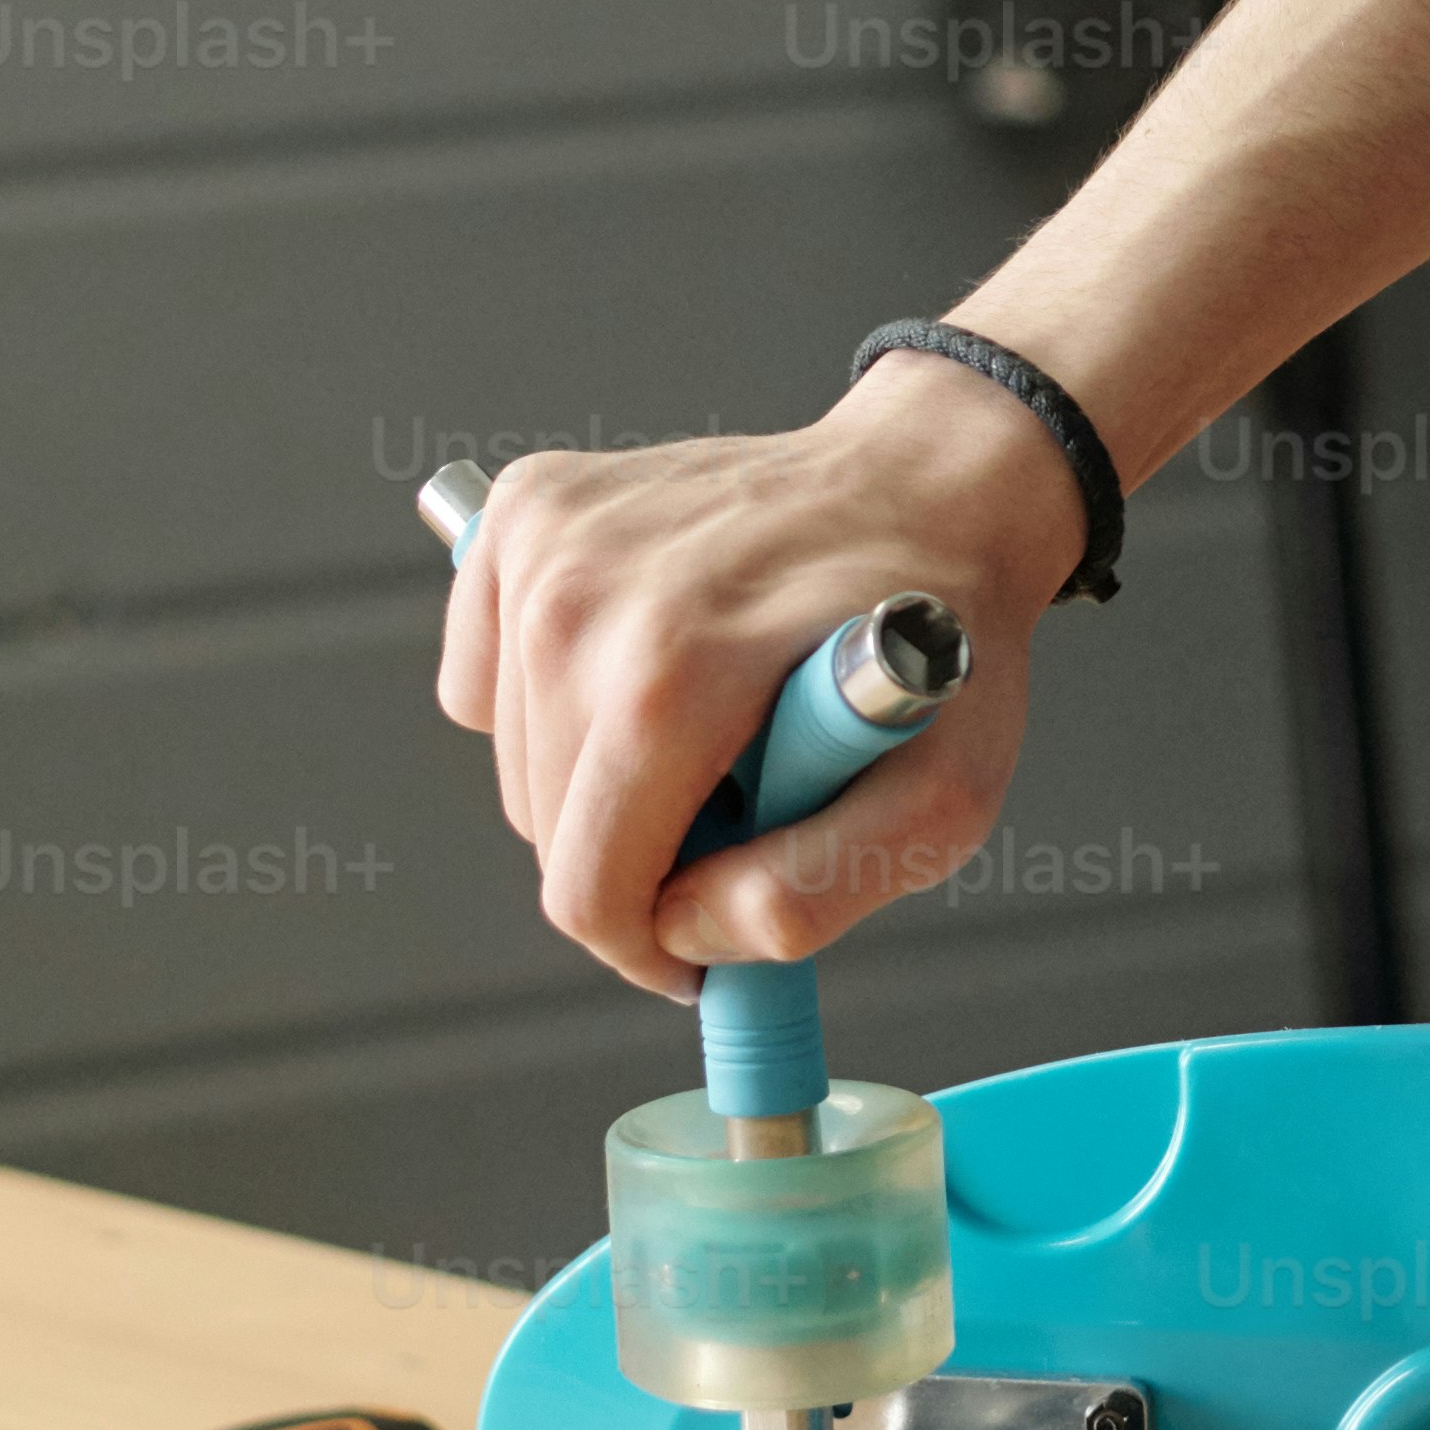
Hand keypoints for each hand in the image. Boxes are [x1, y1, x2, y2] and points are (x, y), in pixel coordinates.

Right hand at [432, 357, 1086, 1000]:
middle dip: (637, 849)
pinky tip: (644, 660)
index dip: (644, 945)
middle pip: (546, 828)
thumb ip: (818, 894)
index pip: (586, 889)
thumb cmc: (938, 639)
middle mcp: (582, 601)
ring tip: (712, 716)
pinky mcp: (524, 509)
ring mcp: (543, 543)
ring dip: (603, 771)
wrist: (929, 485)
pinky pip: (486, 676)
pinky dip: (551, 698)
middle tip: (742, 796)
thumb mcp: (943, 798)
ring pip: (518, 759)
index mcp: (670, 680)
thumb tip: (690, 933)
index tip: (698, 936)